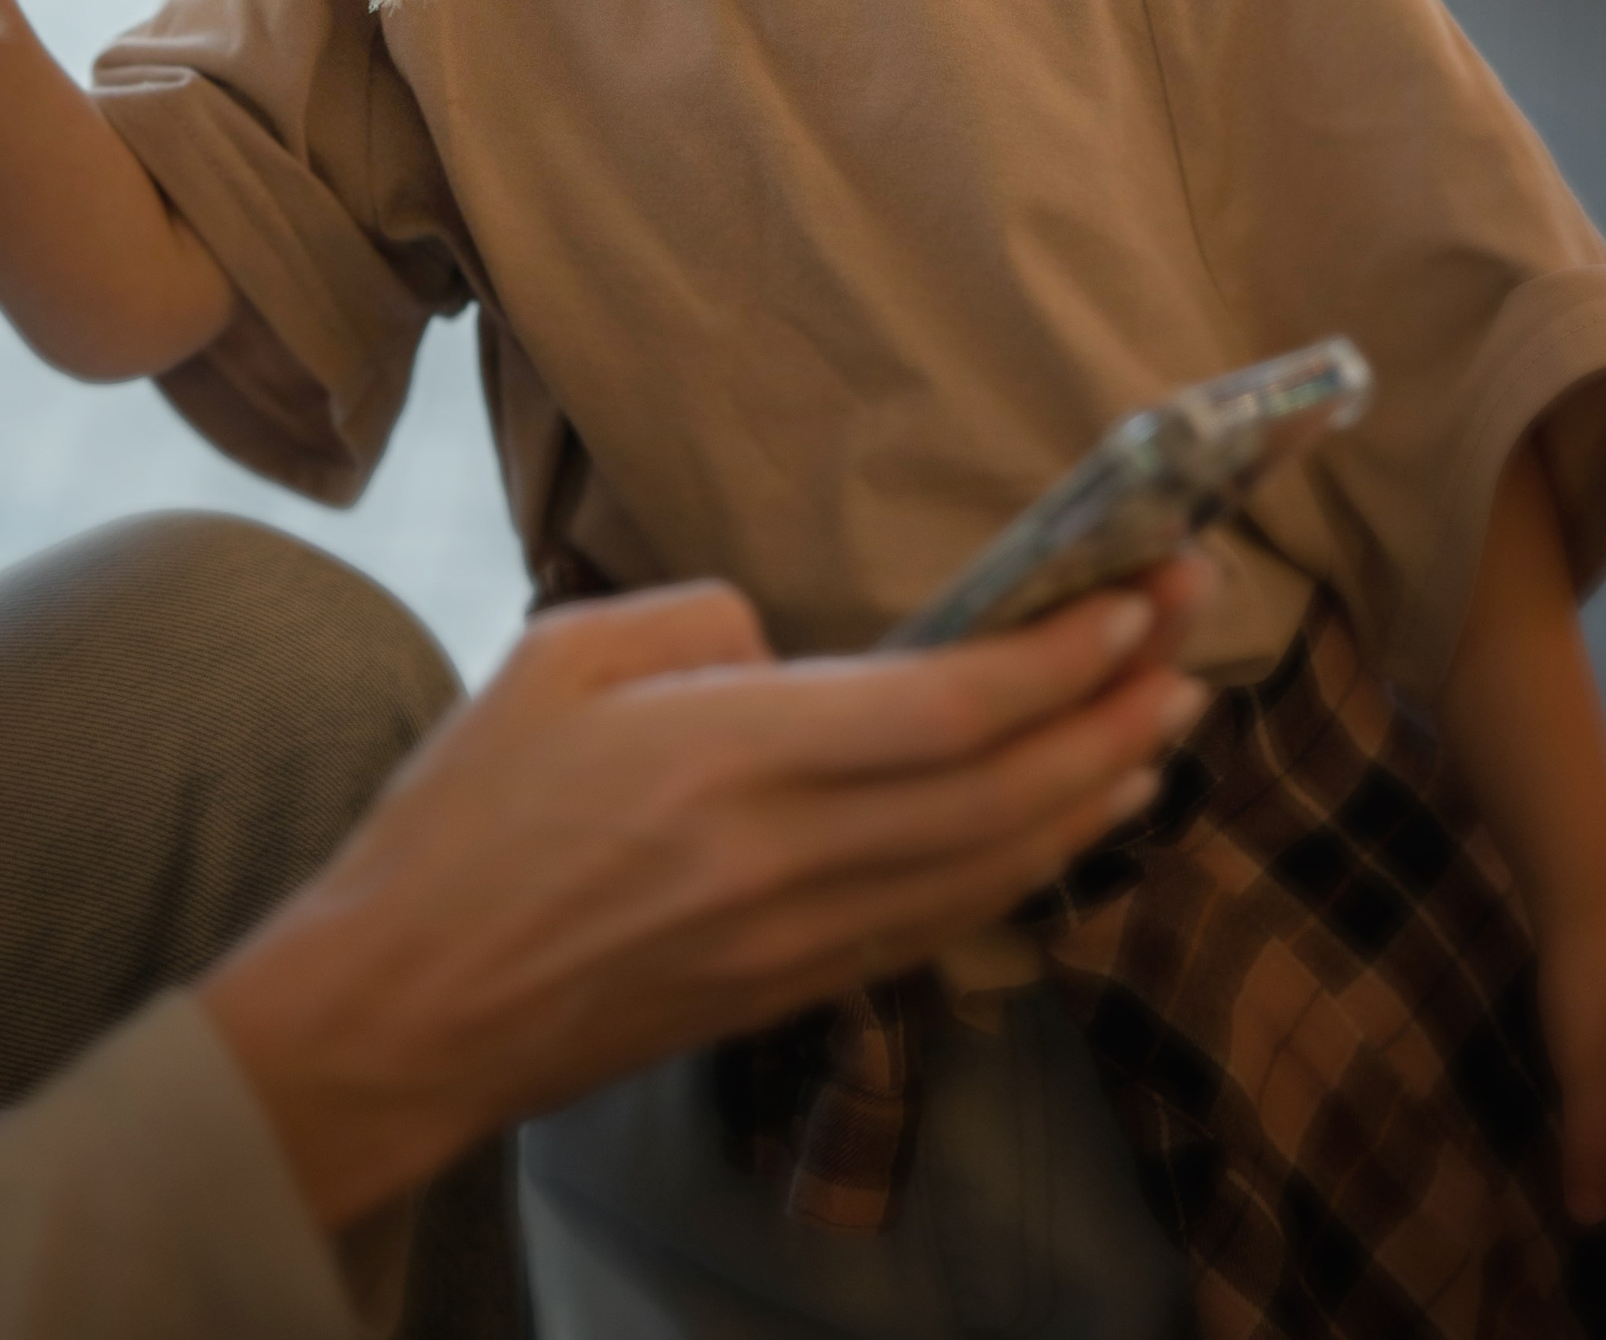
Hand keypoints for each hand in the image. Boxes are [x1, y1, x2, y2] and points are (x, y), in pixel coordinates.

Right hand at [202, 565, 1208, 1231]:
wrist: (406, 1011)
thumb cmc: (463, 820)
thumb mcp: (555, 659)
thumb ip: (693, 621)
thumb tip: (791, 643)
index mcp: (725, 753)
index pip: (946, 707)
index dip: (1062, 655)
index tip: (1141, 593)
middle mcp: (785, 856)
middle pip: (1003, 788)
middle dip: (1120, 706)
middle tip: (1199, 634)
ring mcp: (798, 939)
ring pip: (996, 866)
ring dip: (1100, 790)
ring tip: (1171, 721)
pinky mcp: (793, 989)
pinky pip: (946, 921)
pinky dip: (1031, 865)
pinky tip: (1071, 821)